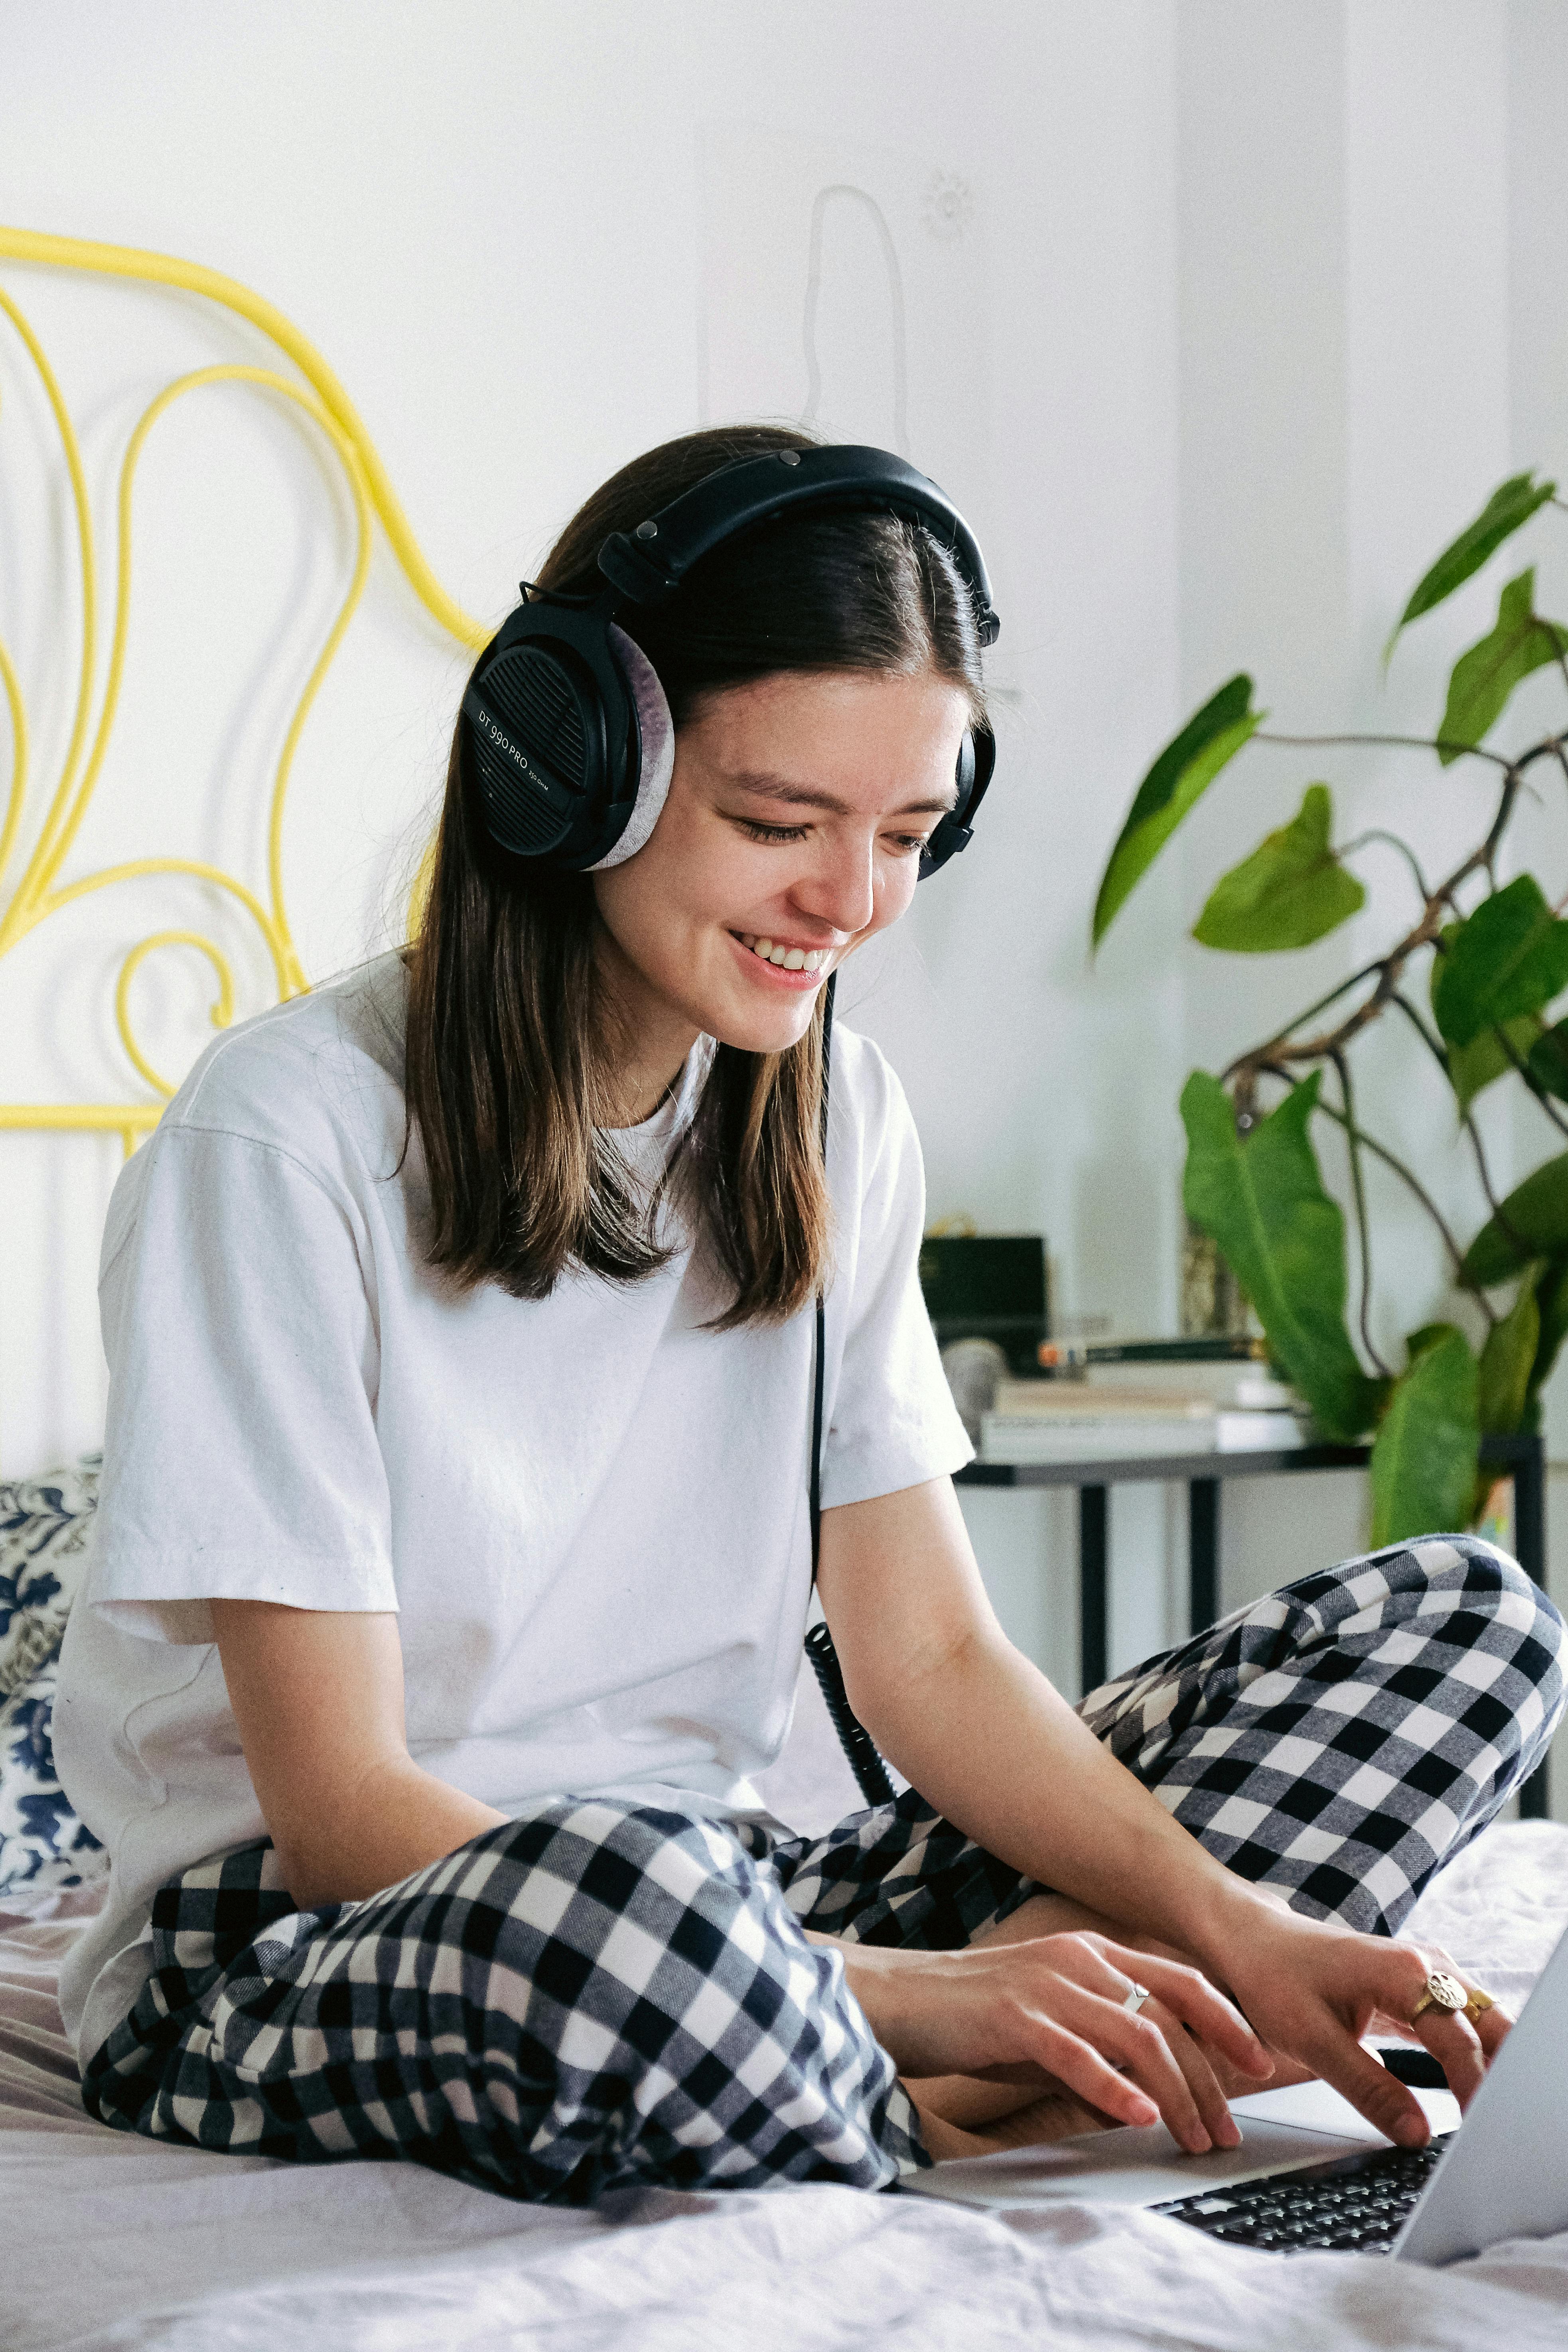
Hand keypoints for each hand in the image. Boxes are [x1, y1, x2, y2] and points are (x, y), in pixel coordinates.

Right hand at [838, 1929, 1273, 2154]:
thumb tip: (1154, 2089)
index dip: (1227, 2020)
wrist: (894, 1999)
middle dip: (1210, 2075)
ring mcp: (1045, 1984)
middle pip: (1167, 2013)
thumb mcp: (1051, 2023)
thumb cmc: (973, 2016)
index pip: (1178, 1981)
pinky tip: (1138, 2116)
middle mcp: (1076, 1959)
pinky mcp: (1012, 2016)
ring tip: (1193, 2137)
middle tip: (1227, 2128)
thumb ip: (1100, 2042)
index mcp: (1090, 1953)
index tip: (1262, 2062)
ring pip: (1134, 2035)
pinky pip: (1076, 2053)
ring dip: (1174, 2093)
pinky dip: (1113, 2087)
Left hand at [1212, 1904, 1509, 2146]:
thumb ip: (1369, 2089)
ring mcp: (1426, 1973)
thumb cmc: (1274, 1979)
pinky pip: (1461, 2022)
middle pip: (1487, 2024)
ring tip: (1491, 2115)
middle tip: (1498, 2125)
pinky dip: (1473, 2054)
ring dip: (1493, 2063)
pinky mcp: (1419, 1989)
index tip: (1479, 2131)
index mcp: (1403, 1972)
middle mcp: (1425, 1966)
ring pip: (1481, 2021)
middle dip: (1502, 2072)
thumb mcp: (1312, 2042)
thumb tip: (1417, 2135)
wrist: (1254, 1941)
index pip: (1459, 2041)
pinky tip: (1475, 2091)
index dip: (1475, 2088)